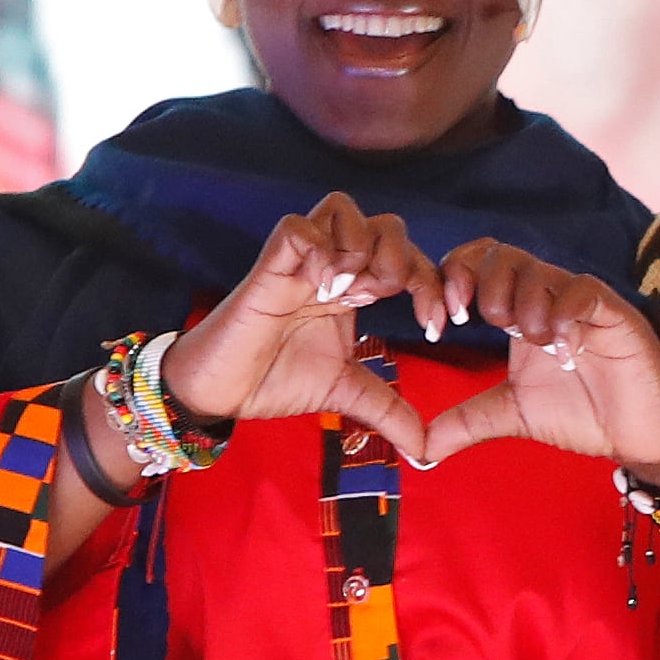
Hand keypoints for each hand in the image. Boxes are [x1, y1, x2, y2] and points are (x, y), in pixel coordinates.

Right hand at [152, 195, 443, 462]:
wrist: (221, 392)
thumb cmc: (275, 379)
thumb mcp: (346, 393)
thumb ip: (387, 410)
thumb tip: (426, 450)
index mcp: (355, 288)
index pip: (409, 258)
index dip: (433, 282)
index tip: (438, 326)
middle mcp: (332, 267)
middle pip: (386, 223)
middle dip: (403, 260)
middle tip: (388, 304)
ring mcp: (300, 262)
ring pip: (344, 209)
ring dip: (362, 249)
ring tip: (352, 294)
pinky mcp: (269, 267)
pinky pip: (298, 227)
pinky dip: (320, 250)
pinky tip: (323, 288)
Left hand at [416, 240, 659, 477]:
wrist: (641, 436)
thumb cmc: (584, 414)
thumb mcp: (513, 415)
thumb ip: (466, 422)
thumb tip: (418, 448)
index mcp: (520, 310)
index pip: (477, 263)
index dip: (451, 279)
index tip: (441, 322)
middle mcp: (548, 296)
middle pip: (499, 253)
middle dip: (480, 286)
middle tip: (484, 324)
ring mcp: (582, 301)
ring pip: (537, 270)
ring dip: (521, 306)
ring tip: (535, 345)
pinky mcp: (614, 313)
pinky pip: (581, 293)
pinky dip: (562, 319)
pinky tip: (563, 352)